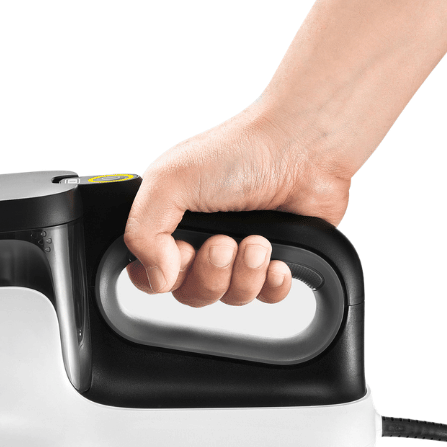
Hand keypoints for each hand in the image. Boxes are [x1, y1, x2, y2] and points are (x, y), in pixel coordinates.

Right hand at [124, 106, 351, 305]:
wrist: (304, 148)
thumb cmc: (240, 151)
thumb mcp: (168, 180)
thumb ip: (141, 232)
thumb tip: (156, 277)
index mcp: (169, 221)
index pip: (149, 274)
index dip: (165, 275)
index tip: (183, 251)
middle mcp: (201, 239)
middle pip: (190, 293)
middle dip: (209, 273)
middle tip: (224, 242)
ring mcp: (237, 252)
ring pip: (228, 297)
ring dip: (243, 273)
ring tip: (257, 241)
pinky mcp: (273, 261)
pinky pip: (265, 297)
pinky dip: (272, 283)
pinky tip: (276, 259)